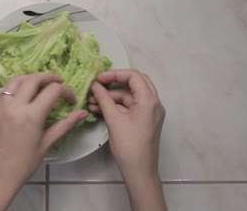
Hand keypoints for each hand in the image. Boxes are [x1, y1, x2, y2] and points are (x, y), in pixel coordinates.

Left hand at [0, 73, 86, 210]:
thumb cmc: (25, 163)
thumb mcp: (47, 144)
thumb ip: (65, 125)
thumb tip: (82, 113)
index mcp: (32, 115)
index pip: (53, 91)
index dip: (66, 91)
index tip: (71, 100)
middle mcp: (16, 106)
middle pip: (34, 79)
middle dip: (49, 77)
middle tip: (59, 82)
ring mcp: (2, 106)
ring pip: (16, 80)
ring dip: (30, 78)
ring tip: (40, 83)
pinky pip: (2, 90)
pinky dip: (12, 86)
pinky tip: (19, 92)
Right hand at [89, 69, 166, 210]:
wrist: (139, 171)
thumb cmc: (129, 146)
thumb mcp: (114, 120)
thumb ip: (104, 99)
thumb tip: (95, 86)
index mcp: (150, 101)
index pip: (134, 76)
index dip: (114, 74)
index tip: (98, 79)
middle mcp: (153, 103)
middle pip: (134, 83)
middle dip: (114, 83)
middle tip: (97, 86)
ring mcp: (150, 112)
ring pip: (130, 96)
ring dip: (112, 97)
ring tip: (92, 101)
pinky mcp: (144, 120)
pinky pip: (130, 106)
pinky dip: (116, 106)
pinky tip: (99, 109)